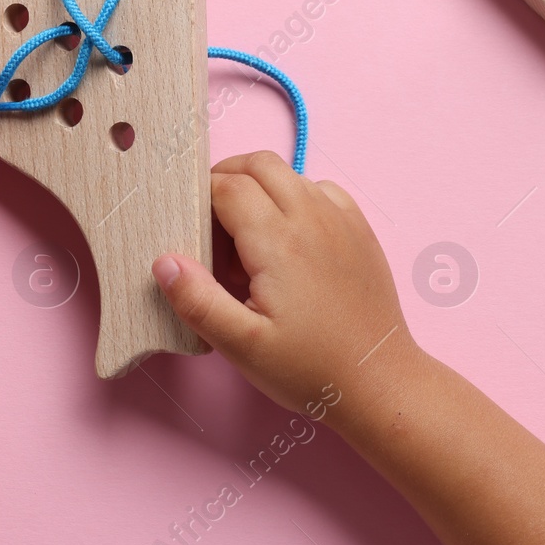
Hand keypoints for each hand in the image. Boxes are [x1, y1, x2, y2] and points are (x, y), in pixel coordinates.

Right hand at [151, 152, 417, 419]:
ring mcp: (341, 218)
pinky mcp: (360, 229)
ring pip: (290, 172)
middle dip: (226, 178)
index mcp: (278, 241)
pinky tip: (289, 237)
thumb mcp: (241, 346)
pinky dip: (296, 196)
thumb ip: (198, 301)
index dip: (199, 200)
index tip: (191, 230)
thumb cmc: (310, 368)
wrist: (379, 381)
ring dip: (260, 186)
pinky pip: (321, 189)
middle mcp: (312, 216)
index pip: (226, 187)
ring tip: (248, 236)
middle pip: (258, 164)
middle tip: (210, 220)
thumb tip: (165, 262)